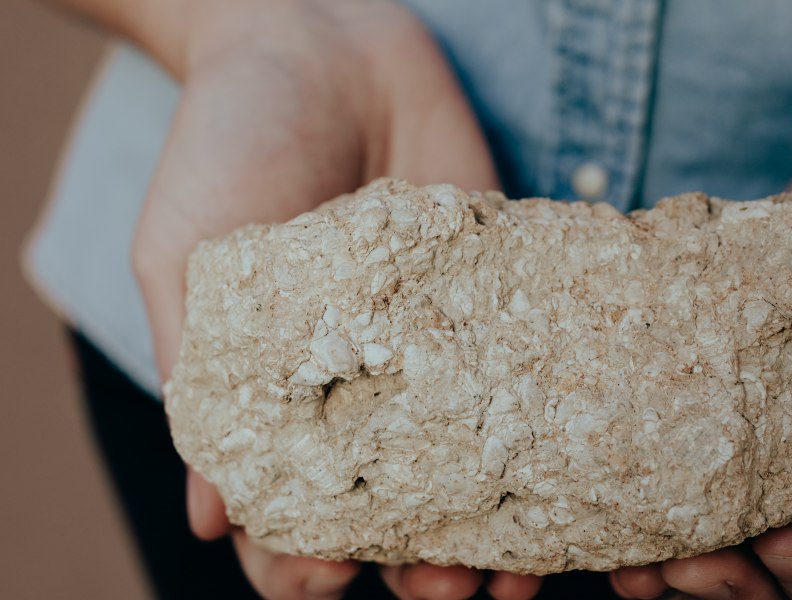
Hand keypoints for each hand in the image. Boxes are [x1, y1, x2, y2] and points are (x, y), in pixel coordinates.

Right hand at [129, 1, 538, 597]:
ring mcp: (440, 352)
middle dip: (420, 568)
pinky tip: (575, 477)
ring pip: (475, 470)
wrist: (326, 43)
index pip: (290, 514)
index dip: (307, 562)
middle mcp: (365, 388)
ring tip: (519, 568)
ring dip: (497, 532)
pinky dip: (551, 441)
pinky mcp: (499, 304)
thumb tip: (211, 517)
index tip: (332, 575)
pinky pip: (530, 386)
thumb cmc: (229, 143)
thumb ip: (199, 378)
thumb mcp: (185, 261)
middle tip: (452, 588)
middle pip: (396, 513)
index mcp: (277, 395)